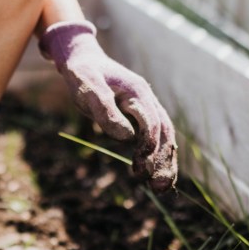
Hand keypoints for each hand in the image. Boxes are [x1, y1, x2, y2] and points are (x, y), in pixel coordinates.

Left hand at [40, 21, 177, 190]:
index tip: (141, 169)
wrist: (83, 60)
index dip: (149, 147)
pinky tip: (155, 175)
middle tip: (159, 188)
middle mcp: (147, 100)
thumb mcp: (87, 89)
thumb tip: (125, 137)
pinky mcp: (141, 117)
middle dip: (163, 160)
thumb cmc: (83, 75)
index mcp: (137, 93)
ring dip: (165, 162)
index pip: (152, 124)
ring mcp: (147, 108)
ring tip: (161, 188)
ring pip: (164, 137)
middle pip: (165, 133)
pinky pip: (156, 138)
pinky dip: (158, 156)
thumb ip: (105, 110)